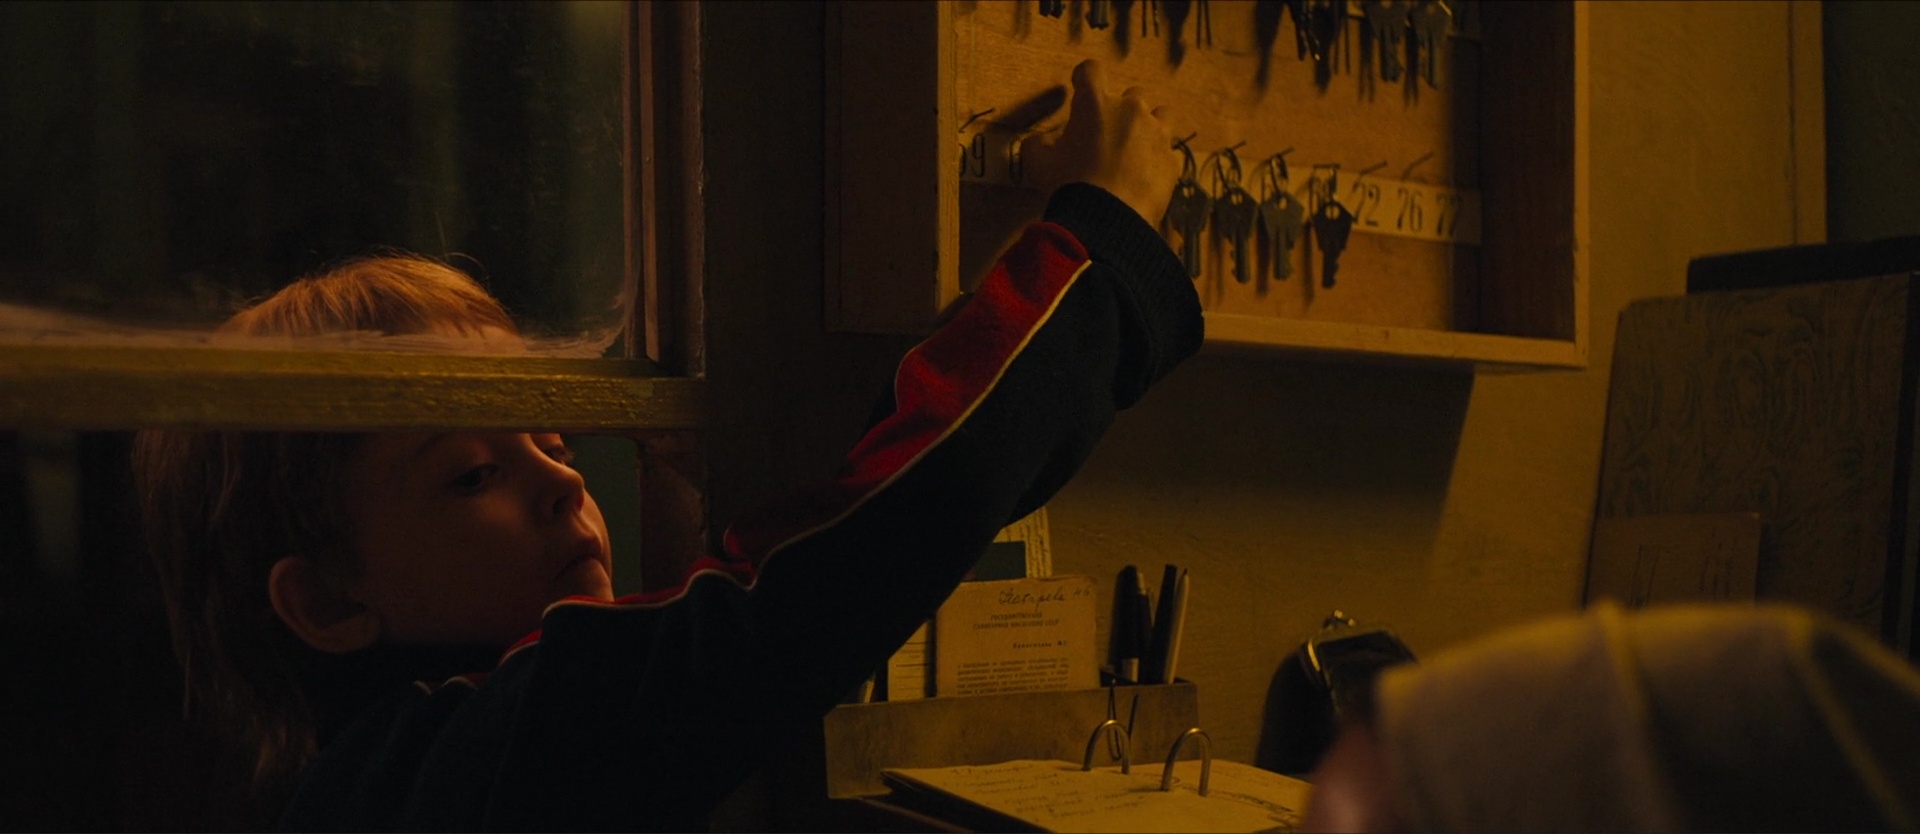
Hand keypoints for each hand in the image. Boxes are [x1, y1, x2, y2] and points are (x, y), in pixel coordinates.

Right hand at [1022, 59, 1180, 226]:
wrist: (1106, 222)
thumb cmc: (1067, 185)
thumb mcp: (1037, 162)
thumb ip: (1039, 143)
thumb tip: (1045, 140)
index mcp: (1095, 103)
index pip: (1091, 70)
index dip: (1084, 78)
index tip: (1080, 90)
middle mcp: (1131, 110)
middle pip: (1132, 95)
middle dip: (1120, 110)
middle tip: (1107, 135)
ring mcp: (1157, 134)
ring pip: (1161, 116)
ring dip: (1148, 126)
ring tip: (1136, 149)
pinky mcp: (1172, 162)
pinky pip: (1168, 153)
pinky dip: (1158, 160)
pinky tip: (1146, 177)